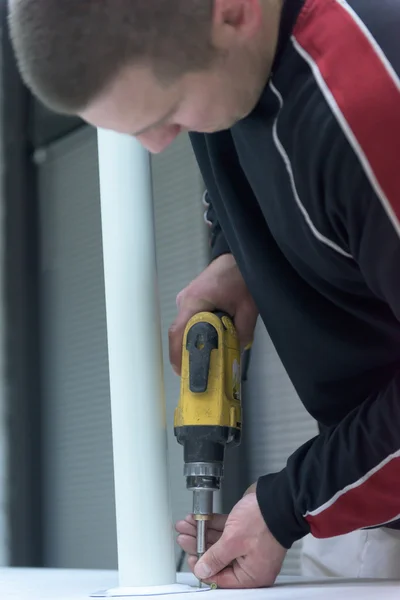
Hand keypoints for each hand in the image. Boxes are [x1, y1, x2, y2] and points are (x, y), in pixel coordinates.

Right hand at [169, 253, 257, 373]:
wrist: (239, 256)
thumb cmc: (241, 277)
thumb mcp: (248, 308)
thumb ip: (242, 331)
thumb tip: (237, 351)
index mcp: (195, 301)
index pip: (178, 332)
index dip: (177, 354)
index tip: (182, 372)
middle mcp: (185, 300)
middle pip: (180, 332)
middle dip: (187, 353)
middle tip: (198, 372)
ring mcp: (187, 298)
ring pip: (186, 326)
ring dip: (195, 342)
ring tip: (206, 360)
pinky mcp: (193, 298)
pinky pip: (192, 319)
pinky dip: (198, 331)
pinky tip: (210, 341)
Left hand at [175, 489, 286, 588]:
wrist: (277, 498)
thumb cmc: (264, 522)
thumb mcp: (234, 542)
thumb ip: (216, 558)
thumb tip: (202, 570)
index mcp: (252, 574)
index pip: (221, 578)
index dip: (203, 568)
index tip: (190, 557)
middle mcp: (250, 562)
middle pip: (218, 559)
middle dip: (198, 545)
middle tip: (184, 537)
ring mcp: (247, 544)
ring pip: (218, 542)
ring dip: (201, 533)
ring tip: (187, 525)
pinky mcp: (244, 529)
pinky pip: (224, 530)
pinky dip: (211, 525)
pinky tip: (199, 519)